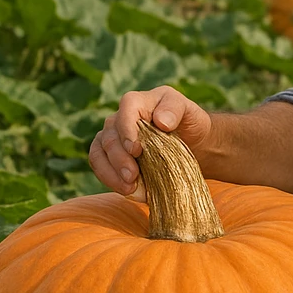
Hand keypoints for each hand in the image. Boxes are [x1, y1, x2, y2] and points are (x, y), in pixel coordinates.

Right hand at [88, 86, 211, 201]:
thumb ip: (175, 109)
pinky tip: (128, 191)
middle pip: (110, 135)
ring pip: (99, 152)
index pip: (127, 107)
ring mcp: (114, 137)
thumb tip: (161, 121)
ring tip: (129, 188)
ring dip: (110, 172)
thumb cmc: (191, 124)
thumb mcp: (191, 111)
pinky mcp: (111, 155)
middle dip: (119, 158)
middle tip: (132, 177)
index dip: (127, 128)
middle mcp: (121, 117)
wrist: (194, 143)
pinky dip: (110, 179)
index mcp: (140, 101)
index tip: (136, 150)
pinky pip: (100, 165)